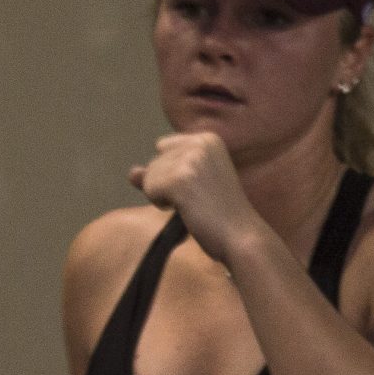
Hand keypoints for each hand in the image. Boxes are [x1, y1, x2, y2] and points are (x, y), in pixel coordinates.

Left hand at [127, 132, 261, 267]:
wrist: (241, 236)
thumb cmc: (220, 214)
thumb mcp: (192, 184)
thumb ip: (161, 172)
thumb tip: (132, 173)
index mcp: (208, 138)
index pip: (164, 148)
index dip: (173, 172)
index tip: (200, 187)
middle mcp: (200, 142)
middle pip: (155, 161)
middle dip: (167, 184)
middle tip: (199, 199)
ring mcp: (190, 159)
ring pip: (150, 175)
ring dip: (165, 196)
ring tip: (195, 204)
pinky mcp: (180, 178)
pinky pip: (150, 188)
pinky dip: (162, 203)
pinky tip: (187, 209)